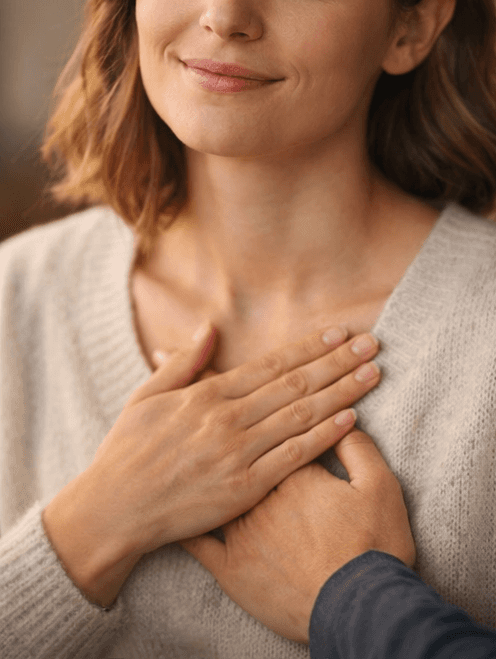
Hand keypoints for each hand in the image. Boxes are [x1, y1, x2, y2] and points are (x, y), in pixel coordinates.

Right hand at [43, 322, 379, 605]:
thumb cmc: (128, 452)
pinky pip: (294, 457)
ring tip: (373, 374)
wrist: (115, 510)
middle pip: (296, 383)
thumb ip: (184, 362)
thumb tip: (210, 327)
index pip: (272, 364)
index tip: (340, 332)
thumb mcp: (147, 396)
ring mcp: (239, 453)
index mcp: (207, 394)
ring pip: (302, 415)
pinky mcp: (245, 488)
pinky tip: (351, 419)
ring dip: (342, 392)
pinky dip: (324, 436)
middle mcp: (228, 418)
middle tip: (373, 344)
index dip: (310, 346)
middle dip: (338, 361)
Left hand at [181, 428, 415, 643]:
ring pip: (212, 488)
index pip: (274, 428)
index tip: (264, 402)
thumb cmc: (373, 547)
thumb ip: (357, 448)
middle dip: (231, 431)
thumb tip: (342, 416)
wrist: (360, 609)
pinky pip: (197, 542)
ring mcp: (241, 532)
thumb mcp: (379, 487)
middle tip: (218, 413)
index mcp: (294, 471)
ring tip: (189, 448)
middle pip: (239, 454)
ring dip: (201, 466)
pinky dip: (184, 523)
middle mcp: (259, 495)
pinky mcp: (230, 568)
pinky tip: (171, 508)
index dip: (271, 412)